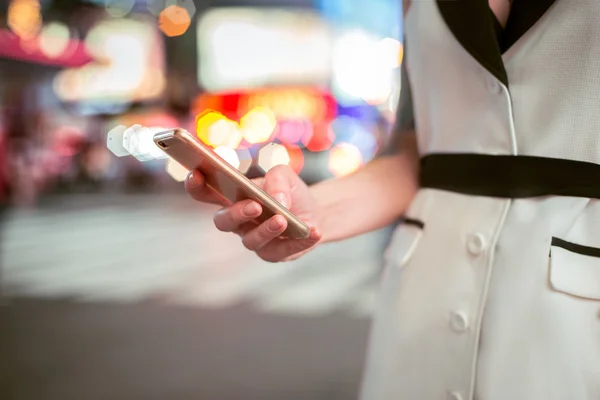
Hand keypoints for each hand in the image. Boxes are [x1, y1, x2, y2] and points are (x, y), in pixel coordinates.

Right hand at [185, 165, 322, 261]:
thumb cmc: (290, 192)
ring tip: (283, 219)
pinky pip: (283, 252)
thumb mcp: (286, 176)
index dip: (195, 185)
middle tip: (255, 206)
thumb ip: (277, 179)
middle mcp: (238, 222)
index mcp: (231, 198)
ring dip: (267, 230)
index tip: (196, 174)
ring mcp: (253, 240)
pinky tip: (313, 232)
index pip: (205, 193)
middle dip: (237, 214)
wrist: (314, 212)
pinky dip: (300, 242)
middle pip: (223, 222)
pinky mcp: (274, 254)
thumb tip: (277, 200)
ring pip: (250, 241)